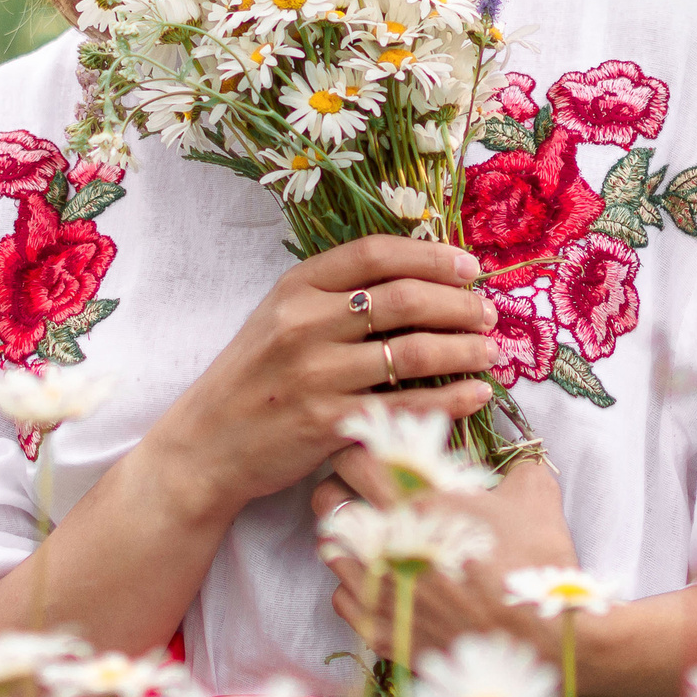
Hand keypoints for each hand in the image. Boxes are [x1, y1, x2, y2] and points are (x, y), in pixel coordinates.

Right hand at [139, 235, 499, 523]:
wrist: (207, 443)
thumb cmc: (255, 376)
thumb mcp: (281, 316)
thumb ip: (337, 294)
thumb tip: (420, 276)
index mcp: (296, 286)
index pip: (376, 253)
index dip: (431, 255)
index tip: (468, 266)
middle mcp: (305, 324)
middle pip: (404, 299)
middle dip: (460, 305)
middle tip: (488, 314)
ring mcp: (316, 375)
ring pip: (413, 352)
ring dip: (464, 350)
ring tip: (489, 352)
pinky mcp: (328, 424)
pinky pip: (405, 406)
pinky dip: (451, 400)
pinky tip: (475, 396)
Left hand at [313, 450, 577, 667]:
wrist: (540, 641)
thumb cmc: (534, 563)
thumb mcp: (534, 496)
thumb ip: (515, 464)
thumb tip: (514, 458)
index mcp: (414, 499)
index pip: (351, 458)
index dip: (358, 449)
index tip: (372, 454)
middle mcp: (383, 542)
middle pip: (326, 499)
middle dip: (340, 487)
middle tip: (366, 491)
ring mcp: (378, 589)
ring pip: (330, 549)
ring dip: (349, 537)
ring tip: (378, 538)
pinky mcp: (379, 630)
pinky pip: (342, 597)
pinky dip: (357, 584)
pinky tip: (386, 581)